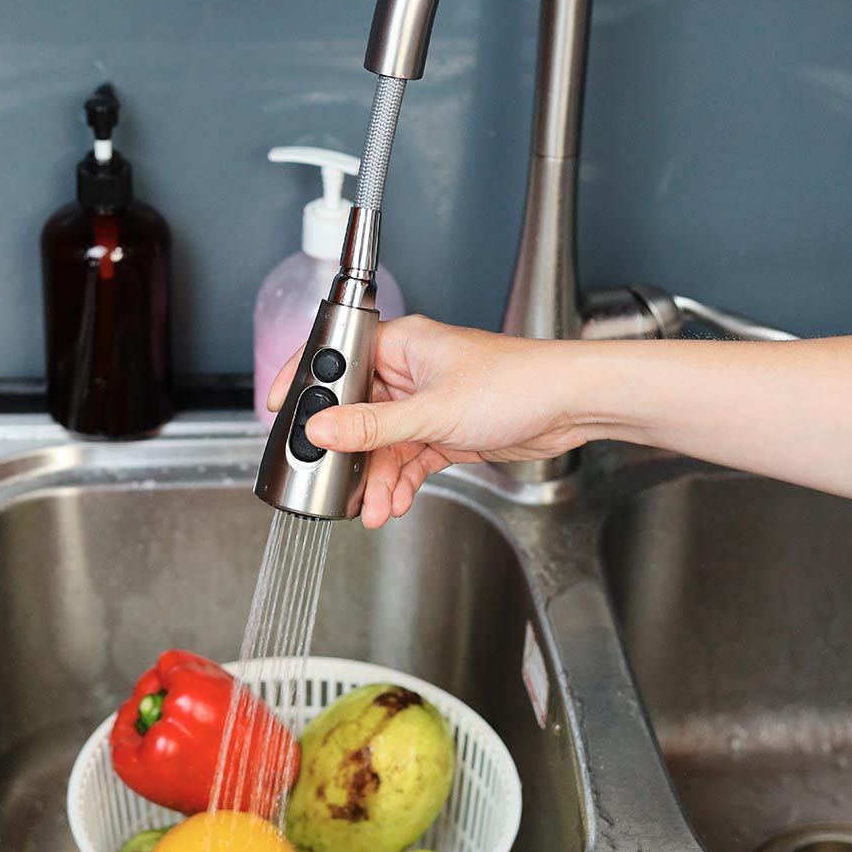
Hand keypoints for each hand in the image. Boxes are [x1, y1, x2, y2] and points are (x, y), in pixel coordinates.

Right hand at [266, 315, 585, 527]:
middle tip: (335, 482)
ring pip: (384, 443)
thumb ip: (372, 426)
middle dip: (349, 453)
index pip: (337, 358)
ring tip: (374, 508)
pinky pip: (410, 458)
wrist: (570, 406)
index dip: (307, 386)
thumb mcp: (431, 412)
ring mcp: (429, 402)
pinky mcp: (447, 430)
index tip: (281, 413)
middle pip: (358, 411)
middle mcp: (411, 370)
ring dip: (378, 478)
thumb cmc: (517, 384)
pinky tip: (397, 502)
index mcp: (401, 344)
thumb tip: (321, 430)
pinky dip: (402, 481)